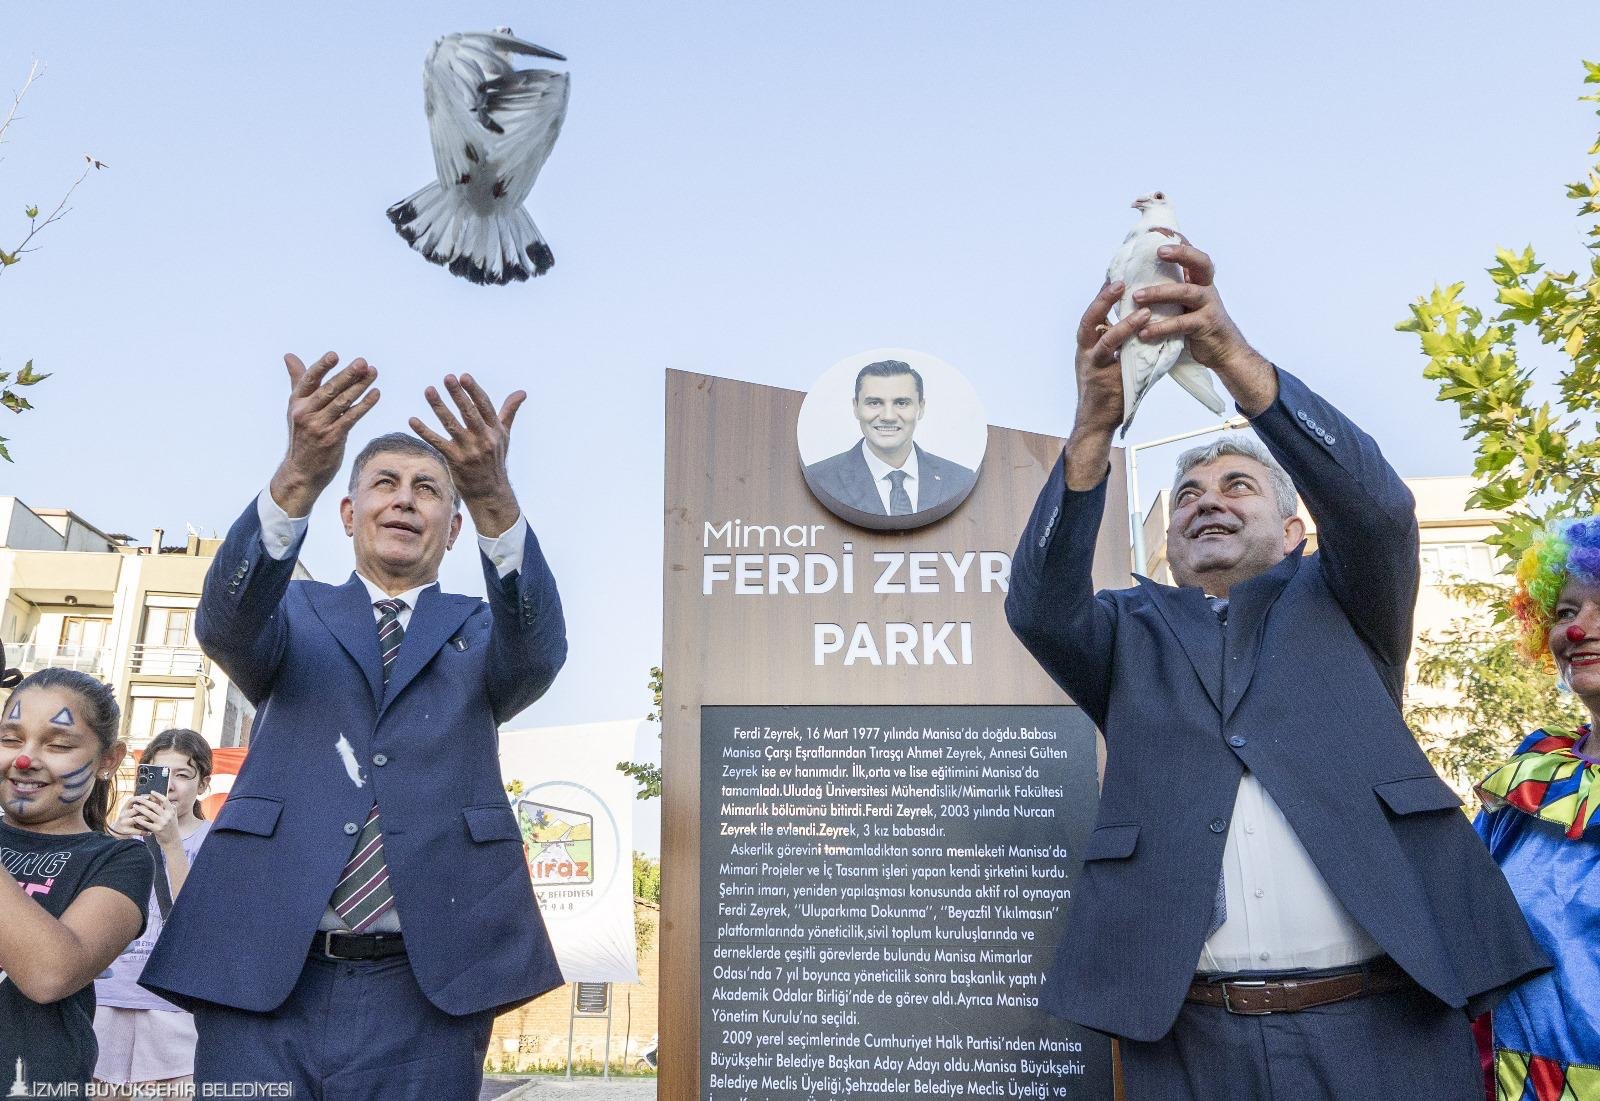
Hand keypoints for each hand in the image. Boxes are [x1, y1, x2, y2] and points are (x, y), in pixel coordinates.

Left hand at [121, 793, 177, 842]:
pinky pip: (147, 824)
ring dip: (141, 809)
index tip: (151, 792)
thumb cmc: (172, 829)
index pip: (165, 800)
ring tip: (134, 806)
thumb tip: (171, 802)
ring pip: (150, 814)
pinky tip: (135, 818)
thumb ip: (172, 810)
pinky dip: (140, 820)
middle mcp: (168, 816)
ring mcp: (163, 823)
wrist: (172, 841)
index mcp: (171, 812)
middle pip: (155, 806)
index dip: (158, 795)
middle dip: (146, 801)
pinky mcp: (157, 830)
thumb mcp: (174, 818)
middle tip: (138, 798)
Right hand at [269, 352, 381, 515]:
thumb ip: (297, 381)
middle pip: (329, 389)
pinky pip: (351, 418)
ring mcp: (318, 426)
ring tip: (373, 372)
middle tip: (363, 362)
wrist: (302, 471)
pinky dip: (365, 404)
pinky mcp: (332, 438)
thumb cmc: (302, 434)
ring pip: (343, 402)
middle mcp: (305, 413)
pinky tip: (375, 394)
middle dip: (348, 375)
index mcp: (296, 403)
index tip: (335, 355)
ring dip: (360, 386)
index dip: (321, 367)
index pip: (309, 380)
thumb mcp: (296, 408)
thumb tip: (289, 356)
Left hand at [409, 374, 526, 536]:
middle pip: (469, 413)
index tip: (464, 376)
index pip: (484, 406)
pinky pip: (437, 443)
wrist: (490, 491)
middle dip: (458, 394)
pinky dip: (424, 431)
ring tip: (429, 390)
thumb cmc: (495, 458)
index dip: (474, 391)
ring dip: (439, 407)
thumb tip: (522, 392)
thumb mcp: (505, 435)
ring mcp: (469, 450)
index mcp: (495, 430)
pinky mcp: (455, 460)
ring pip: (451, 425)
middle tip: (448, 377)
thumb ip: (509, 411)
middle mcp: (484, 439)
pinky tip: (412, 420)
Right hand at [1062, 282, 1148, 489]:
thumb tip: (1147, 319)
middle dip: (1103, 298)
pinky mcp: (1100, 379)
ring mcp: (1090, 364)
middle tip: (1120, 279)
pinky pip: (1114, 356)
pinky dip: (1127, 341)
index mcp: (1088, 343)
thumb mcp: (1115, 360)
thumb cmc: (1110, 390)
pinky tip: (1144, 330)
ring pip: (1102, 337)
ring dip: (1123, 322)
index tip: (1118, 272)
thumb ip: (1125, 342)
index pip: (1095, 313)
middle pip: (1090, 318)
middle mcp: (1085, 350)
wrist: (1097, 422)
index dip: (1104, 293)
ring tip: (1142, 309)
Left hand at [1130, 241, 1275, 413]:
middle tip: (1158, 252)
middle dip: (1181, 253)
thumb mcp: (1185, 303)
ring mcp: (1208, 305)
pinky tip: (1144, 332)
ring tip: (1136, 297)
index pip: (1192, 253)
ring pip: (1186, 292)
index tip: (1158, 231)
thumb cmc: (1196, 325)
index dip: (1178, 241)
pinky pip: (1182, 323)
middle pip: (1200, 262)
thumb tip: (1136, 280)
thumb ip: (1170, 289)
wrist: (1223, 350)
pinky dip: (1161, 327)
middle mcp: (1207, 287)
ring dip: (1159, 293)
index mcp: (1200, 279)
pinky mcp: (1205, 325)